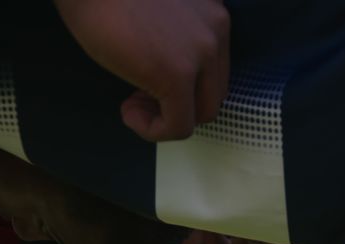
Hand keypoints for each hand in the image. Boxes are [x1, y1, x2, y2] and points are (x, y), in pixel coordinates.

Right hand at [53, 0, 229, 140]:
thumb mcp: (157, 13)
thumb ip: (176, 39)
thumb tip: (166, 78)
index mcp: (212, 12)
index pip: (215, 69)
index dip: (183, 85)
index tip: (146, 78)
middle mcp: (217, 28)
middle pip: (213, 93)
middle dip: (178, 104)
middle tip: (138, 95)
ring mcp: (201, 52)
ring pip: (201, 113)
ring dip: (167, 117)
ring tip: (132, 103)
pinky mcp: (177, 75)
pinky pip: (178, 126)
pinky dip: (152, 130)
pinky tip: (127, 112)